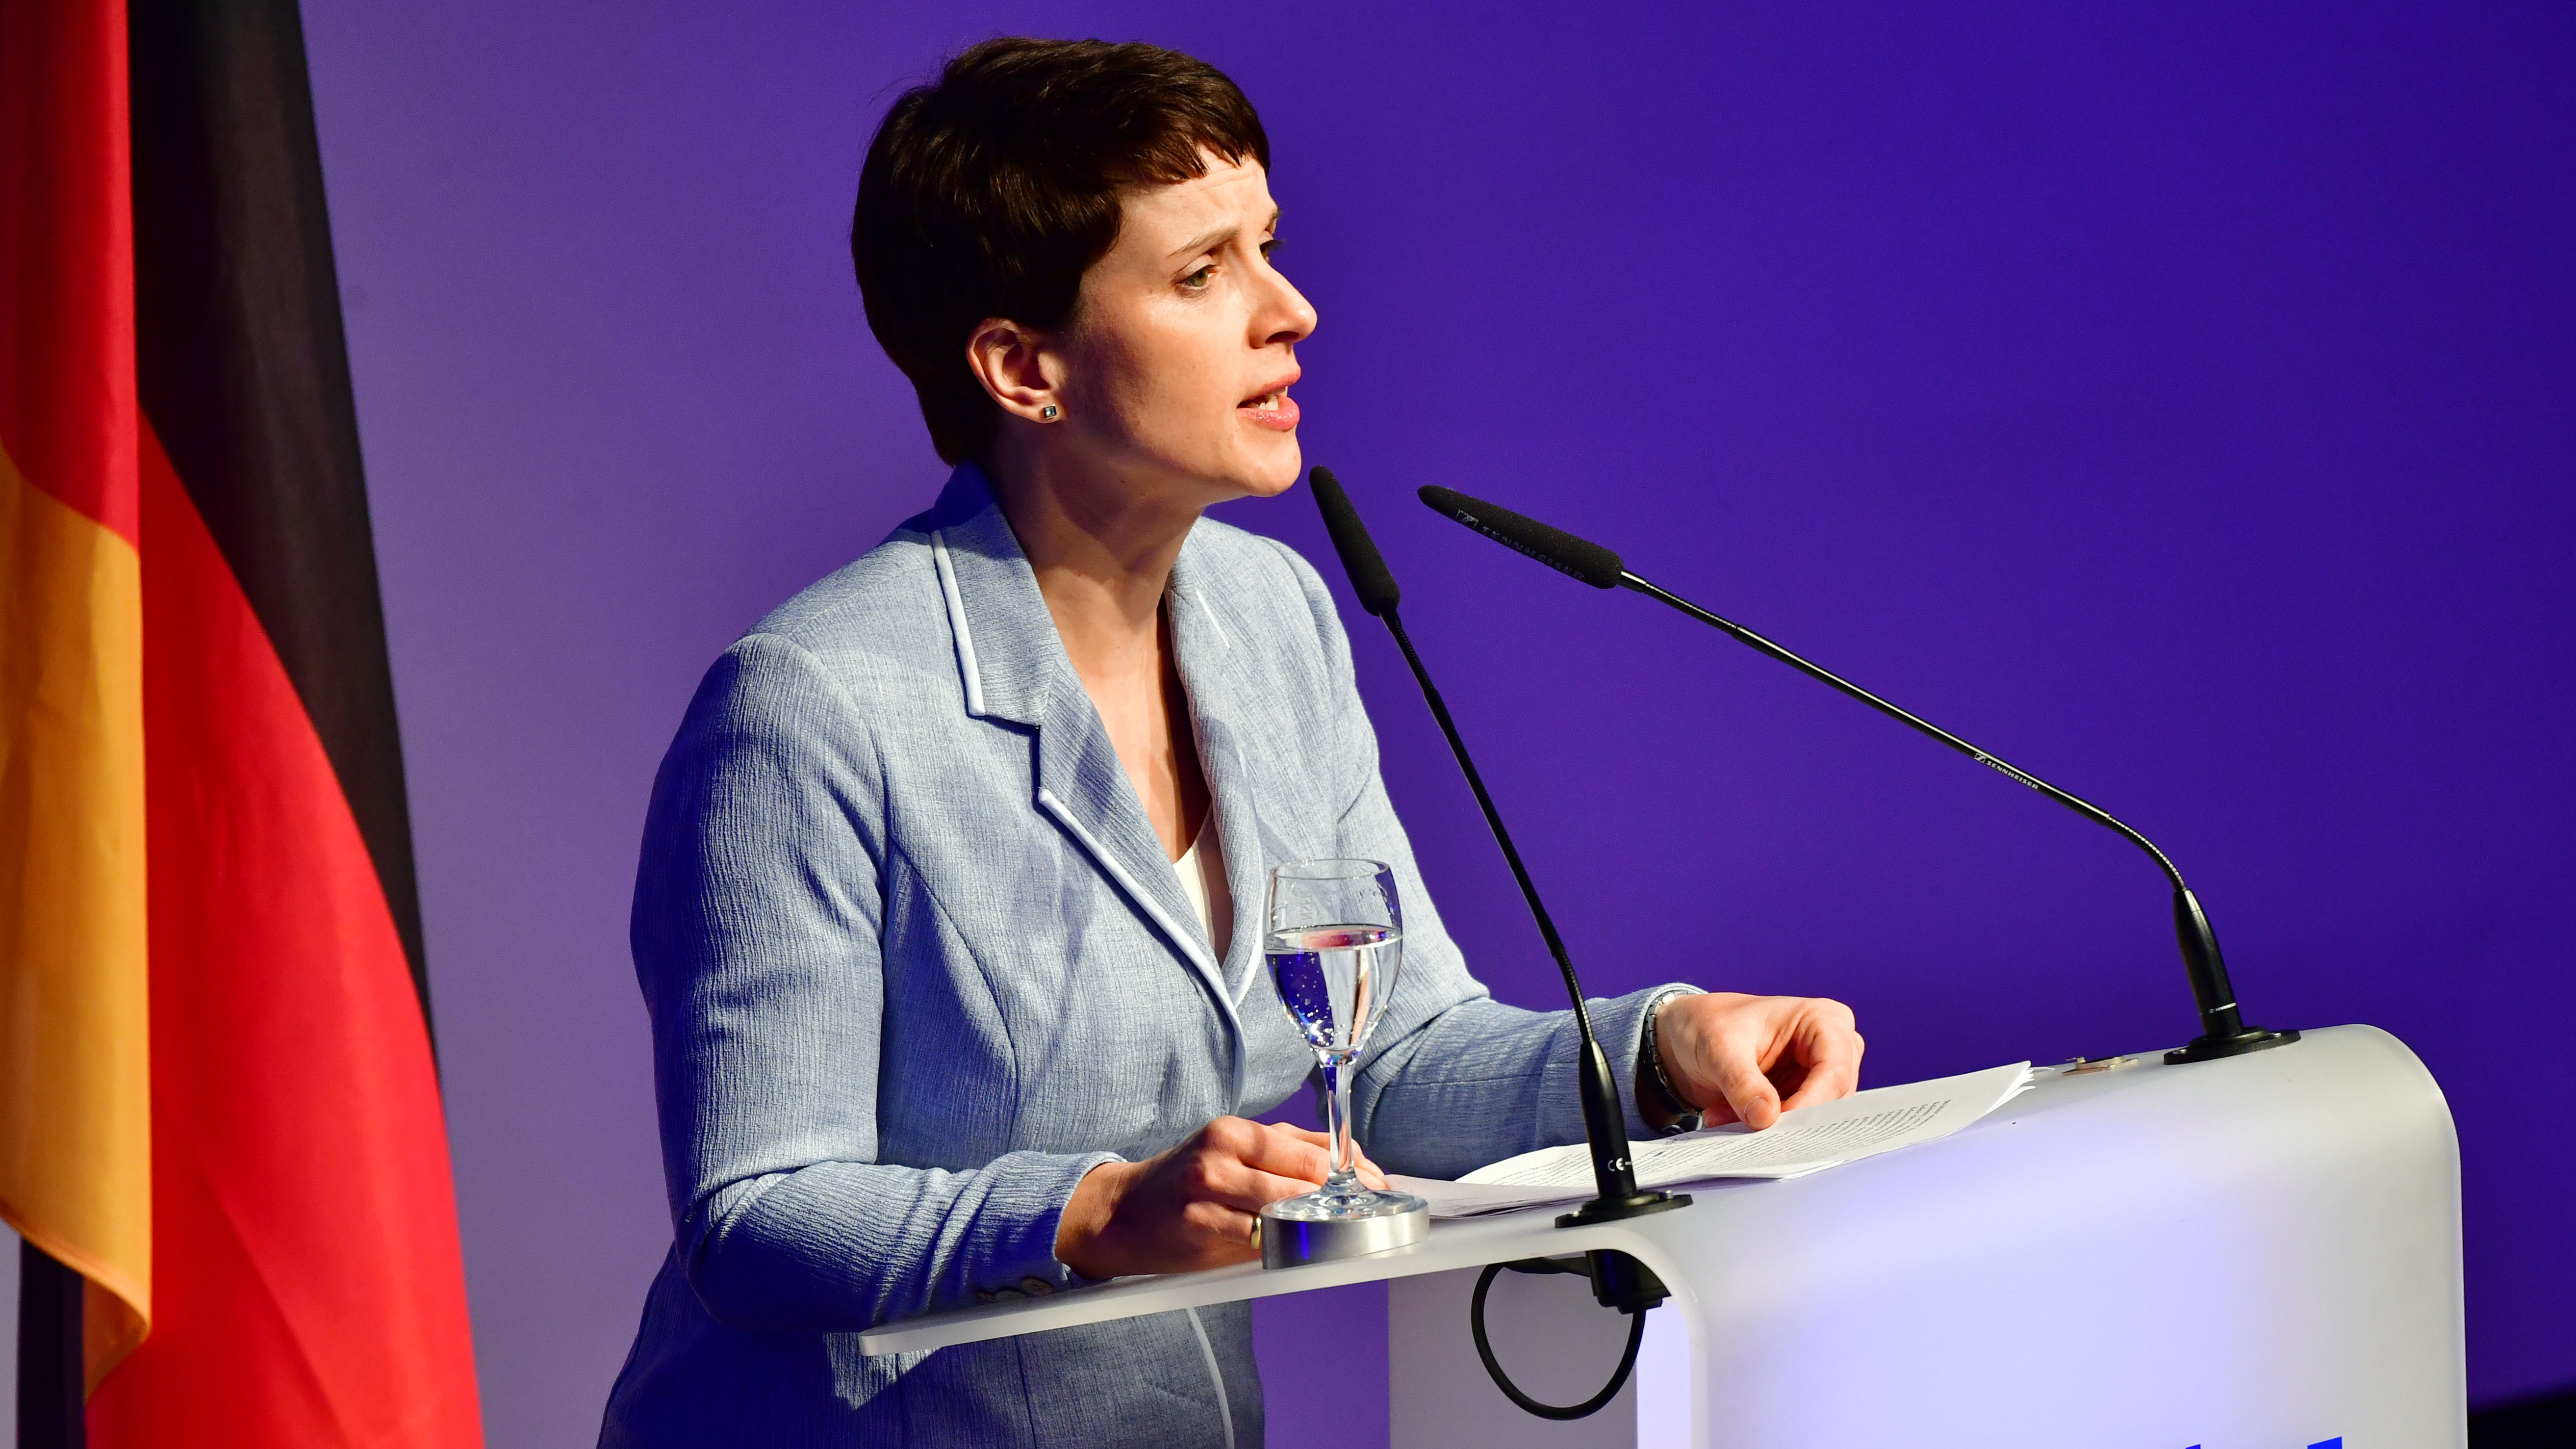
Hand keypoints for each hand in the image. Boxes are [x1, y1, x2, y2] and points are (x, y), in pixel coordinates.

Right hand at [1054, 1117, 1388, 1278]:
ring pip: (1288, 1209)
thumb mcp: (1234, 1151)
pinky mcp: (1201, 1227)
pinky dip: (1285, 1244)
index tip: (1380, 1188)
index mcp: (1235, 1130)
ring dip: (1319, 1222)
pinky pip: (1260, 1239)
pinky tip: (1298, 1245)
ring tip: (1341, 1230)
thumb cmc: (1186, 1182)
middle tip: (1370, 1213)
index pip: (1313, 1149)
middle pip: (1307, 1177)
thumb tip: (1354, 1163)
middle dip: (1345, 1199)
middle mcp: (1222, 1154)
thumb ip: (1289, 1151)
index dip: (1354, 1172)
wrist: (1122, 1213)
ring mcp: (1209, 1191)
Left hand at [1653, 992, 1862, 1130]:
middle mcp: (1833, 1048)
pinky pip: (1794, 1127)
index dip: (1810, 1103)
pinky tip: (1726, 1118)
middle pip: (1831, 1100)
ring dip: (1768, 1126)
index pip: (1834, 1072)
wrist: (1686, 1036)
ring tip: (1724, 1115)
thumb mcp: (1718, 1047)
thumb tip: (1766, 1118)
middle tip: (1747, 1128)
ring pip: (1813, 1119)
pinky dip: (1760, 1128)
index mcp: (1824, 1020)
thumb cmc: (1709, 1024)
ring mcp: (1820, 1076)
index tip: (1774, 1124)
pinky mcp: (1803, 1099)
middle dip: (1787, 1119)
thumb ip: (1743, 1082)